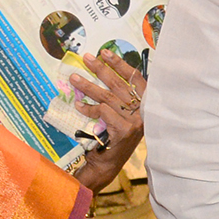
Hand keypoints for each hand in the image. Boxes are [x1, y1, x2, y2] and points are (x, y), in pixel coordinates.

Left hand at [64, 51, 146, 191]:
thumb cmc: (110, 138)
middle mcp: (144, 113)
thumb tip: (101, 71)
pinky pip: (103, 111)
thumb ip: (116, 98)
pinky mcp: (124, 130)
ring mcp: (135, 122)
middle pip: (119, 85)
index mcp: (145, 106)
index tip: (105, 53)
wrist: (106, 165)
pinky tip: (78, 106)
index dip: (120, 64)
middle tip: (86, 59)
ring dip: (88, 86)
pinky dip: (89, 108)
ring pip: (107, 97)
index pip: (135, 79)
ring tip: (74, 78)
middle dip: (101, 70)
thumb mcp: (118, 115)